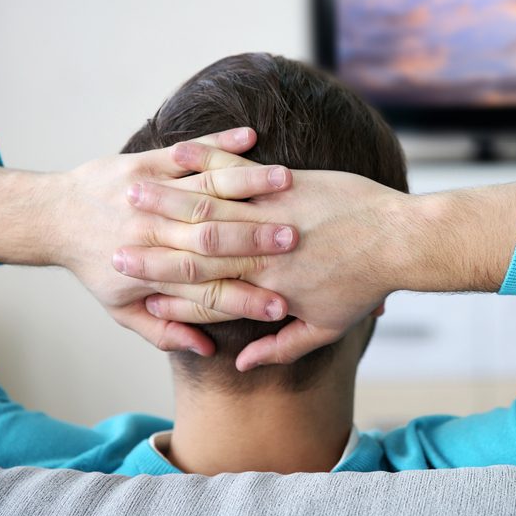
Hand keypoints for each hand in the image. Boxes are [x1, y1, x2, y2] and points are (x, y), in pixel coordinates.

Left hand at [0, 128, 297, 354]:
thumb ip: (165, 331)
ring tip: (286, 182)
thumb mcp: (122, 309)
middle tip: (297, 240)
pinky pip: (188, 152)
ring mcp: (152, 193)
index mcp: (155, 273)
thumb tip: (205, 349)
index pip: (209, 291)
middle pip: (216, 238)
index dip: (245, 300)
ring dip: (248, 183)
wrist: (53, 217)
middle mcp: (156, 233)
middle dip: (258, 239)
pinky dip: (219, 142)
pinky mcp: (147, 162)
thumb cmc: (95, 265)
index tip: (282, 307)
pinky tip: (250, 137)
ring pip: (208, 188)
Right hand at [118, 143, 515, 370]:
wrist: (402, 242)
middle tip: (114, 236)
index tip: (129, 279)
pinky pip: (240, 172)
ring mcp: (271, 213)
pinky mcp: (287, 184)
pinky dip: (209, 162)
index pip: (200, 290)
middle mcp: (260, 251)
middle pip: (193, 248)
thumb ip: (280, 346)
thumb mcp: (325, 327)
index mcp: (265, 286)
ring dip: (168, 198)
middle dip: (150, 243)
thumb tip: (240, 361)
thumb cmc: (365, 285)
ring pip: (210, 206)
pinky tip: (182, 154)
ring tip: (134, 190)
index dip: (160, 286)